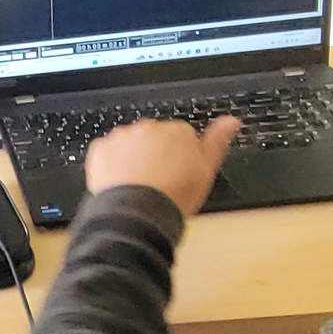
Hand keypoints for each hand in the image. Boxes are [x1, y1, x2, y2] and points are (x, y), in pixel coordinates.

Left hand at [85, 116, 240, 213]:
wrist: (138, 212)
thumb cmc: (174, 195)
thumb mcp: (206, 170)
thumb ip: (217, 141)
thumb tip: (231, 121)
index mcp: (177, 132)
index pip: (181, 137)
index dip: (180, 157)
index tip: (178, 173)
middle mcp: (149, 128)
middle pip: (154, 137)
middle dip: (155, 154)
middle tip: (158, 181)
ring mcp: (123, 137)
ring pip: (130, 143)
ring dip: (132, 157)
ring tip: (138, 185)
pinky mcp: (101, 148)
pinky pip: (107, 152)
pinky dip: (111, 164)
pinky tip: (120, 182)